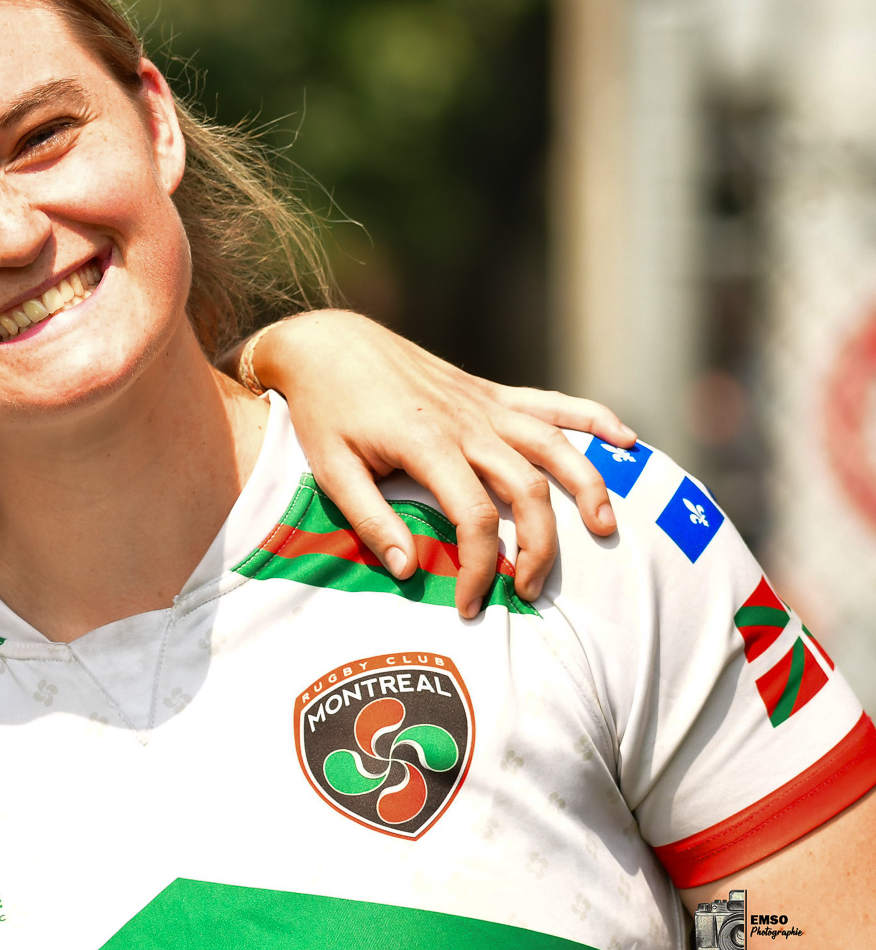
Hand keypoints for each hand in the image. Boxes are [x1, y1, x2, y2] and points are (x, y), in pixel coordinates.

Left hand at [241, 311, 636, 617]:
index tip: (471, 604)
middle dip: (539, 546)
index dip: (481, 568)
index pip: (476, 517)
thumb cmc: (325, 411)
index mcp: (428, 443)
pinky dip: (592, 417)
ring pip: (553, 445)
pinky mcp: (488, 391)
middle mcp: (467, 421)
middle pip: (528, 489)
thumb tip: (406, 571)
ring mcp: (483, 403)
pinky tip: (625, 439)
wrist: (329, 344)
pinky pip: (551, 402)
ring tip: (605, 529)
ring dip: (587, 485)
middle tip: (530, 590)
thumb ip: (370, 520)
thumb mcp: (331, 470)